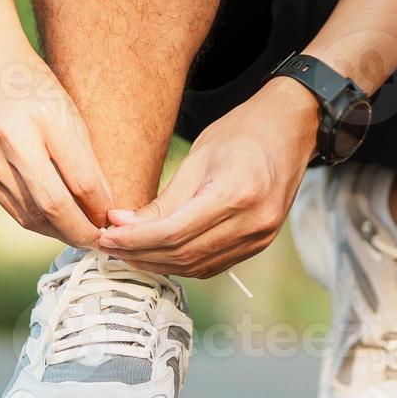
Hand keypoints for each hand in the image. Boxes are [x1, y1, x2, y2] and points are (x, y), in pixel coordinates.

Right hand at [0, 34, 114, 246]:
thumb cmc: (31, 83)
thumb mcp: (65, 109)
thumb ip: (83, 157)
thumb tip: (103, 204)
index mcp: (42, 119)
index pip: (81, 180)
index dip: (101, 208)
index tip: (115, 221)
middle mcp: (11, 142)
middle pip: (54, 206)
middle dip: (82, 232)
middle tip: (102, 242)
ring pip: (30, 215)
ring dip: (59, 232)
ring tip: (80, 235)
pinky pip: (12, 208)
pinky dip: (36, 221)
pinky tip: (52, 223)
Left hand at [96, 79, 319, 276]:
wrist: (290, 131)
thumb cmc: (242, 133)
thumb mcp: (199, 157)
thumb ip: (165, 199)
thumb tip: (123, 226)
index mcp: (236, 194)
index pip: (173, 232)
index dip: (135, 240)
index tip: (106, 235)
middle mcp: (253, 223)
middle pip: (183, 255)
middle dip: (140, 255)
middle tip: (107, 246)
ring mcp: (260, 238)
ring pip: (196, 266)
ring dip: (156, 264)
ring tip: (125, 252)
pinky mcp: (259, 244)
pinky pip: (213, 265)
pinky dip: (180, 264)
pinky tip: (156, 255)